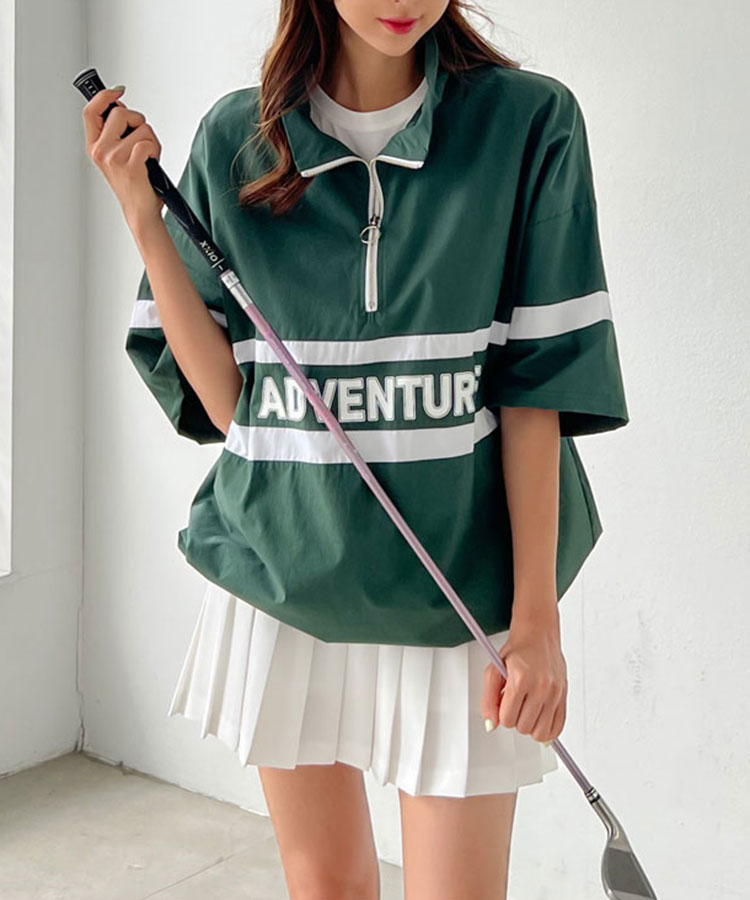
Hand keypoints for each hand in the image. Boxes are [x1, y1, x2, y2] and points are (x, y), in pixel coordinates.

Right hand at [81, 86, 164, 230]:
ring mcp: (113, 158)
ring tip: (148, 157)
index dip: (104, 96)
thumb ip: (117, 130)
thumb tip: (119, 102)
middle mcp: (100, 151)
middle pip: (120, 112)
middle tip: (142, 138)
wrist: (141, 210)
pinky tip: (151, 163)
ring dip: (151, 140)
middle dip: (138, 120)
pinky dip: (155, 151)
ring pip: (140, 128)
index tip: (118, 90)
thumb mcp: (120, 153)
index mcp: (94, 146)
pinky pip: (147, 143)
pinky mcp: (129, 166)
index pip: (91, 111)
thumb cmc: (135, 182)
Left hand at [480, 611, 566, 743]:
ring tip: (526, 709)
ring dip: (530, 725)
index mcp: (521, 679)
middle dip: (515, 718)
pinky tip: (539, 717)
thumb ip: (488, 699)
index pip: (507, 719)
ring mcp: (555, 693)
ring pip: (540, 733)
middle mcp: (541, 687)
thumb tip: (491, 724)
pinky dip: (546, 729)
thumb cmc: (517, 651)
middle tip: (515, 703)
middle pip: (524, 727)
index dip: (501, 714)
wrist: (538, 634)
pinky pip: (558, 729)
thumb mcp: (494, 670)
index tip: (503, 703)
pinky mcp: (564, 696)